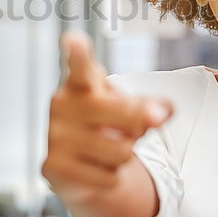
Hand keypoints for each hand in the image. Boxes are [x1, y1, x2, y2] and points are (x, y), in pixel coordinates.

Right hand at [41, 30, 173, 201]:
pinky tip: (94, 169)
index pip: (81, 66)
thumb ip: (149, 106)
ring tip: (107, 149)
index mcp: (80, 83)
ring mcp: (55, 135)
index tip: (74, 39)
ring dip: (125, 156)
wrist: (78, 165)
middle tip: (135, 128)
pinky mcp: (53, 166)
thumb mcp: (129, 108)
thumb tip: (164, 111)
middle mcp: (62, 105)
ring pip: (121, 151)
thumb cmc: (108, 125)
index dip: (78, 53)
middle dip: (140, 126)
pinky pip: (108, 177)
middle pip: (126, 116)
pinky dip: (111, 177)